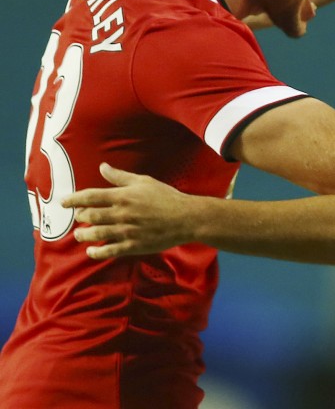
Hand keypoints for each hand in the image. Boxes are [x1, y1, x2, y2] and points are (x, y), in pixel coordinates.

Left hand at [61, 163, 194, 258]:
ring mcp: (126, 231)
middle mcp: (122, 214)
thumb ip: (120, 177)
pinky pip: (109, 251)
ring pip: (96, 234)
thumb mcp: (144, 181)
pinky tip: (91, 251)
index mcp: (123, 196)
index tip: (63, 202)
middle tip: (78, 218)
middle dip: (80, 217)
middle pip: (90, 216)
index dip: (74, 199)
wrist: (186, 218)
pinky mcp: (133, 245)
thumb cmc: (166, 197)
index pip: (90, 197)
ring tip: (80, 235)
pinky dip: (97, 252)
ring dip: (83, 235)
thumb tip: (102, 167)